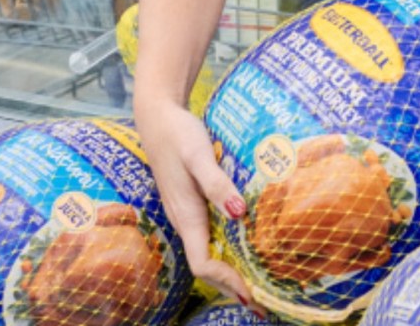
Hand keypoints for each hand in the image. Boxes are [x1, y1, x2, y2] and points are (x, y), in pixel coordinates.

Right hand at [134, 96, 264, 315]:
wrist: (157, 116)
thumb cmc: (178, 134)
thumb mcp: (198, 154)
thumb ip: (216, 183)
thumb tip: (238, 213)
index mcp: (186, 214)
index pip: (203, 263)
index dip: (227, 281)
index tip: (252, 293)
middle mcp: (184, 219)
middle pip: (206, 266)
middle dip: (231, 286)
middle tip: (261, 303)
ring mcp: (186, 212)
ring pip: (207, 253)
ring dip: (230, 271)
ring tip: (257, 284)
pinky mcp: (190, 203)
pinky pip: (208, 237)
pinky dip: (226, 250)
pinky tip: (244, 247)